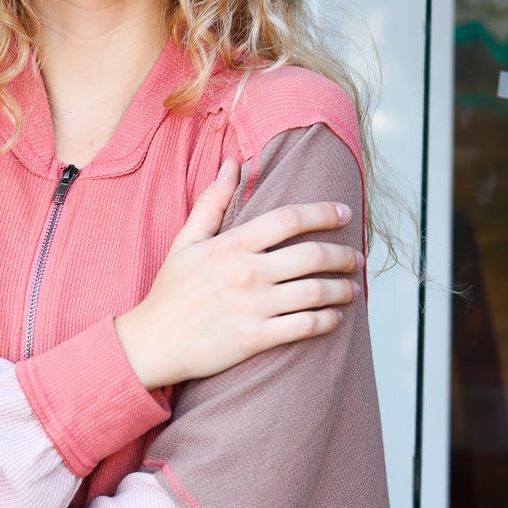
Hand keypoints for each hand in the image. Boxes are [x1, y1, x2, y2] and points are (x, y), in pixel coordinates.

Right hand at [114, 159, 362, 389]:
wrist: (152, 344)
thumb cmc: (169, 292)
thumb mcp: (184, 242)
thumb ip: (212, 202)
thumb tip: (232, 163)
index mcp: (231, 245)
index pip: (289, 219)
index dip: (323, 213)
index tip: (344, 213)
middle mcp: (246, 273)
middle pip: (312, 256)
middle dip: (343, 255)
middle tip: (356, 258)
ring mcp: (252, 307)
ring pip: (315, 292)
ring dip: (342, 290)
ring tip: (351, 289)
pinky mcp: (254, 339)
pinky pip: (303, 327)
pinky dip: (327, 321)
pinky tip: (334, 318)